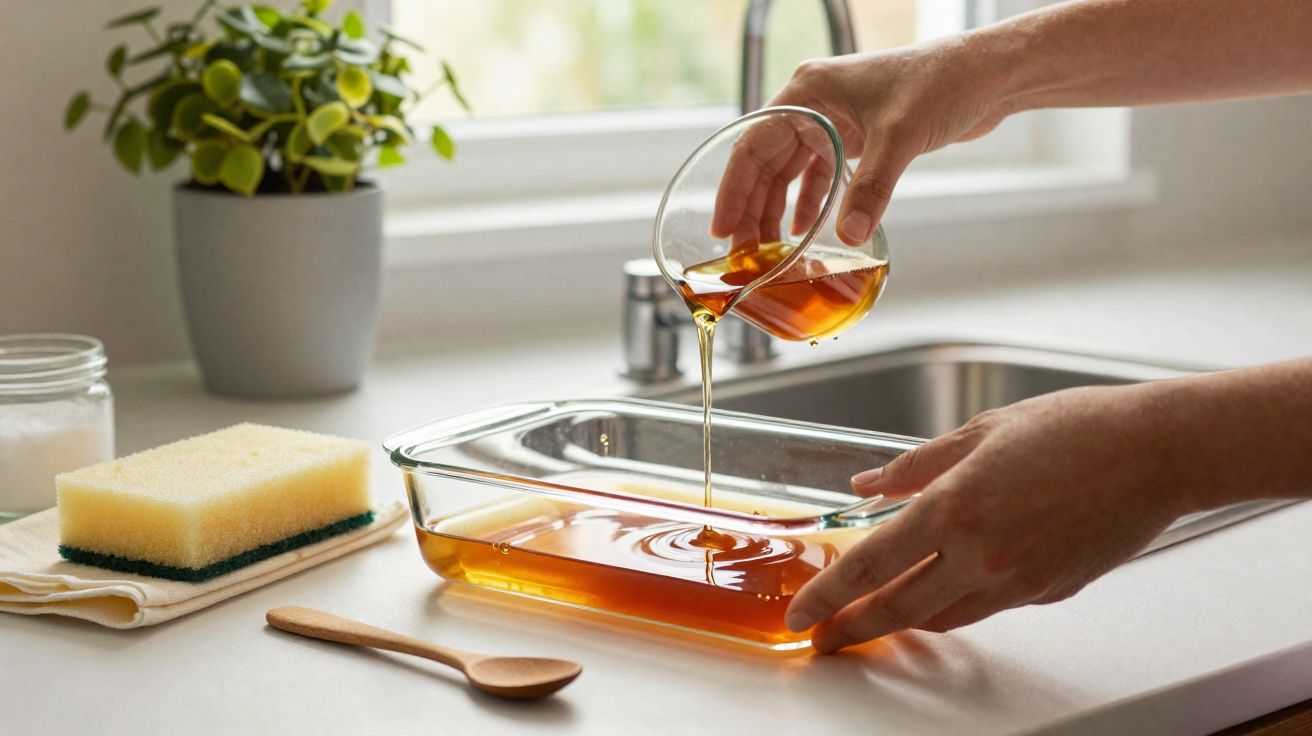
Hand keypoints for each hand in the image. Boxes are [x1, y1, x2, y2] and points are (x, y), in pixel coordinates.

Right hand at [712, 36, 1014, 246]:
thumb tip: (850, 236)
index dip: (734, 190)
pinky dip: (808, 204)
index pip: (752, 146)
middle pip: (765, 165)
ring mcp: (833, 121)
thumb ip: (872, 189)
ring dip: (777, 211)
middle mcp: (812, 105)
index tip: (722, 228)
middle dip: (752, 210)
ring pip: (789, 173)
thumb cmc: (943, 82)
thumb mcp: (900, 137)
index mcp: (807, 92)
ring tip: (766, 250)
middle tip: (742, 254)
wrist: (987, 74)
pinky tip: (801, 231)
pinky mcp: (855, 138)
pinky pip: (818, 176)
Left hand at [786, 384, 1194, 652]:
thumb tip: (868, 485)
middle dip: (851, 630)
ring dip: (899, 624)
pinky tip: (938, 595)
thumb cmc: (1077, 430)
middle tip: (821, 639)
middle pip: (898, 609)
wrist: (1157, 453)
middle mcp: (982, 555)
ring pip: (941, 618)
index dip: (828, 596)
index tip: (801, 613)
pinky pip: (985, 608)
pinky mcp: (1047, 593)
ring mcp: (1017, 582)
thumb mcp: (981, 431)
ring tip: (869, 623)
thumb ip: (915, 466)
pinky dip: (952, 607)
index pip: (871, 566)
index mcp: (956, 508)